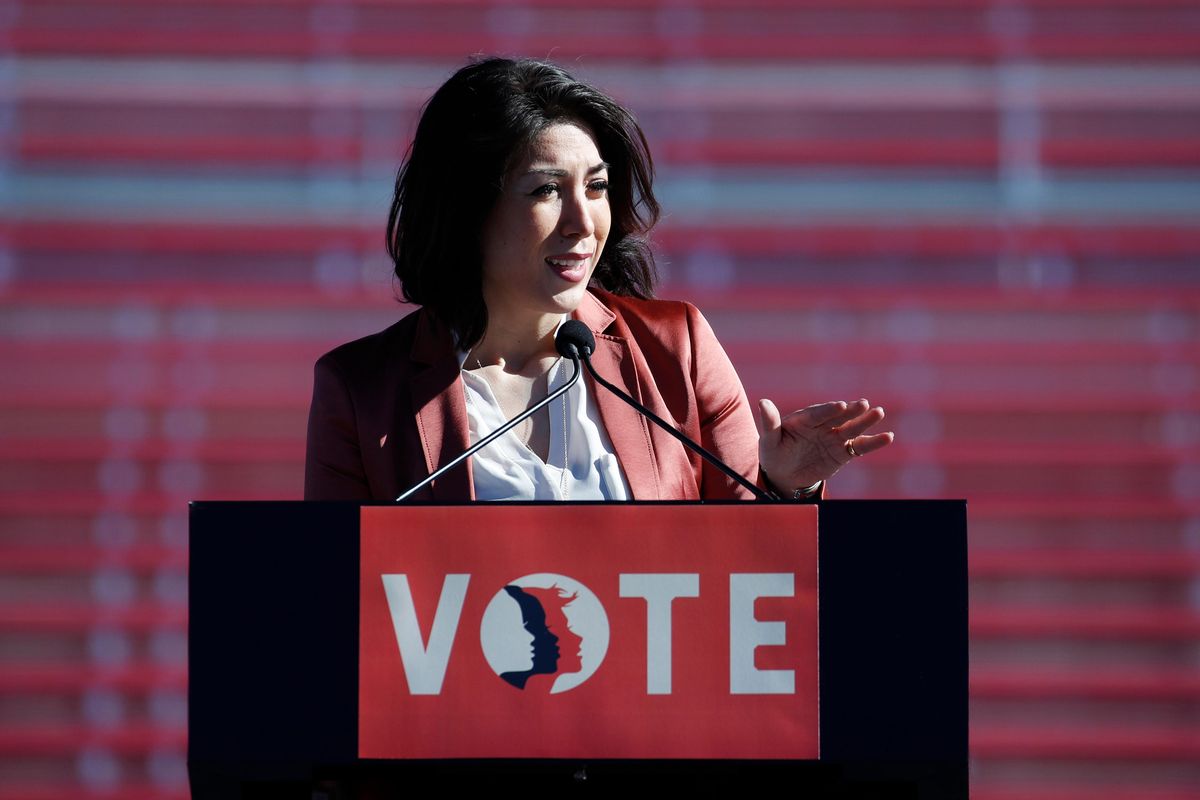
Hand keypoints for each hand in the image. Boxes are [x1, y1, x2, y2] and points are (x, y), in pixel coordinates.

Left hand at [758, 398, 893, 492]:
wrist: (784, 474)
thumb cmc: (774, 453)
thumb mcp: (769, 440)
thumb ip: (770, 422)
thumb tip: (763, 402)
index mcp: (804, 419)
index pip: (817, 414)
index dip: (829, 410)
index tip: (840, 406)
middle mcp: (822, 425)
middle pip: (838, 416)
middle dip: (850, 411)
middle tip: (863, 404)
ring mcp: (834, 437)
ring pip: (852, 428)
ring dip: (865, 421)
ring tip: (878, 412)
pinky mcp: (843, 452)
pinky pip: (860, 447)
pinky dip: (874, 442)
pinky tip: (888, 437)